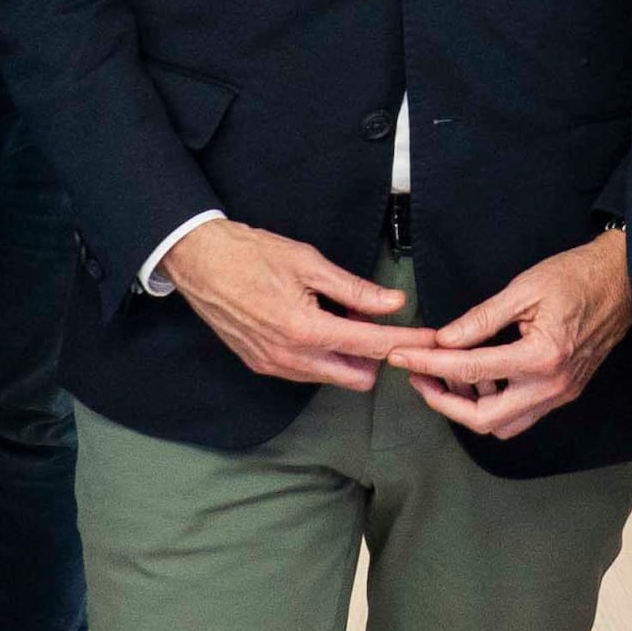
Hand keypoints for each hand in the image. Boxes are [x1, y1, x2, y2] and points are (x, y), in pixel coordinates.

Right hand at [161, 217, 431, 389]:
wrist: (199, 261)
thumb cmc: (252, 253)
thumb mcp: (309, 262)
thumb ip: (354, 289)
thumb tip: (393, 303)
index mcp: (306, 328)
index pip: (372, 344)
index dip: (407, 342)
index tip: (432, 340)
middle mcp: (291, 357)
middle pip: (358, 376)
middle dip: (378, 357)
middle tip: (383, 326)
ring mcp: (274, 366)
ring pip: (332, 377)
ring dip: (350, 357)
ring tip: (345, 318)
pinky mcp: (261, 366)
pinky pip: (307, 373)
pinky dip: (323, 356)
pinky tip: (319, 326)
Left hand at [380, 231, 631, 439]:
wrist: (622, 281)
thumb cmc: (576, 277)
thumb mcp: (523, 288)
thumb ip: (480, 319)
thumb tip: (443, 339)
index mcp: (541, 357)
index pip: (469, 369)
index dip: (428, 363)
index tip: (402, 356)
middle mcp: (552, 386)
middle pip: (484, 419)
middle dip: (444, 403)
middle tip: (418, 377)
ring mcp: (560, 394)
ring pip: (503, 425)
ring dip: (468, 409)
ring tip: (446, 376)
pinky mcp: (563, 392)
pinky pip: (521, 415)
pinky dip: (493, 404)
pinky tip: (479, 377)